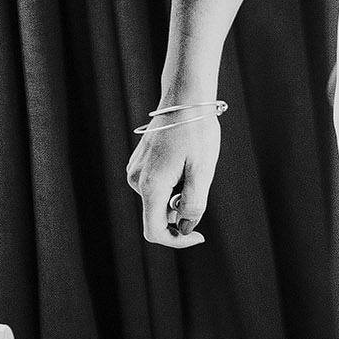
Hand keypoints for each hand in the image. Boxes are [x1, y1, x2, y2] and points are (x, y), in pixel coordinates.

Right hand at [125, 105, 220, 248]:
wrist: (185, 98)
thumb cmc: (197, 132)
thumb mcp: (203, 170)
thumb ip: (194, 203)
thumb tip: (185, 228)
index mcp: (150, 186)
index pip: (155, 231)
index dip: (177, 240)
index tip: (200, 236)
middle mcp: (136, 181)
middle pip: (159, 214)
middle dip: (183, 207)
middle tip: (201, 177)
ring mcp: (135, 171)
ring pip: (160, 198)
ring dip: (179, 192)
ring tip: (193, 163)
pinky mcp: (139, 163)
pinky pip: (158, 184)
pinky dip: (174, 181)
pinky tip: (184, 157)